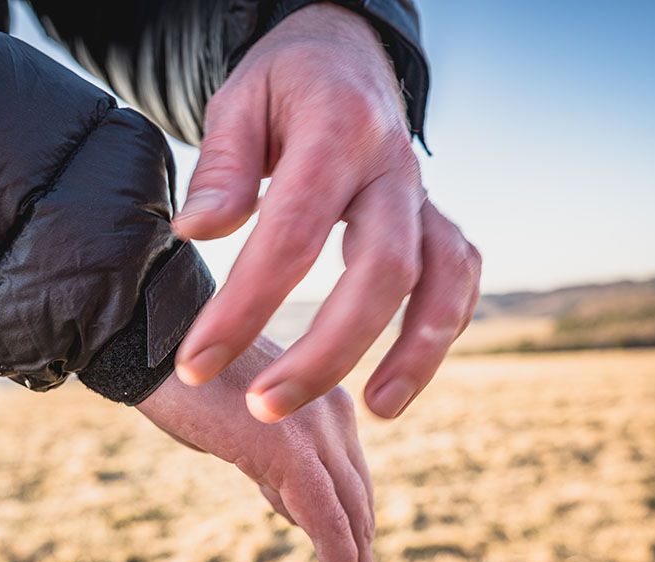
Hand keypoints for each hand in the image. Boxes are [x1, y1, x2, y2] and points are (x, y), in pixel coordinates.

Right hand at [138, 336, 373, 561]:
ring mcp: (319, 433)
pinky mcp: (294, 454)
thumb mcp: (242, 435)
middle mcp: (337, 418)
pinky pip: (332, 532)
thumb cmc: (182, 387)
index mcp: (328, 410)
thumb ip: (277, 468)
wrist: (144, 345)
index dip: (347, 552)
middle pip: (361, 515)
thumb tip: (296, 513)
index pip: (353, 494)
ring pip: (355, 530)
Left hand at [172, 2, 480, 422]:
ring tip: (374, 411)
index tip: (195, 362)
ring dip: (416, 354)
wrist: (346, 56)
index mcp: (337, 132)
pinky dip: (442, 330)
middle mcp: (394, 169)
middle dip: (327, 351)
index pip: (292, 234)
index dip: (245, 306)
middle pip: (381, 271)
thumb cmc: (284, 85)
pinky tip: (403, 378)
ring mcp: (425, 197)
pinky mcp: (438, 221)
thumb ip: (222, 165)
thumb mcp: (239, 99)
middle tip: (268, 408)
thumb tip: (198, 233)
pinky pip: (459, 279)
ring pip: (442, 282)